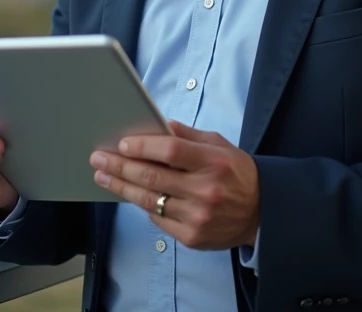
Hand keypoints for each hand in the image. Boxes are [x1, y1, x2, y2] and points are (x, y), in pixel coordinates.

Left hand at [89, 120, 259, 250]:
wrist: (263, 212)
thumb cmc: (237, 172)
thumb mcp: (219, 144)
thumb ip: (187, 135)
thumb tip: (156, 124)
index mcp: (213, 162)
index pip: (170, 150)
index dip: (142, 146)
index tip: (121, 144)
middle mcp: (205, 190)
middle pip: (152, 176)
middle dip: (120, 167)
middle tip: (98, 159)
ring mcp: (198, 217)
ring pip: (149, 201)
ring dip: (122, 187)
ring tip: (103, 176)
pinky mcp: (193, 237)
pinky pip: (158, 220)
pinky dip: (143, 206)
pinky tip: (131, 194)